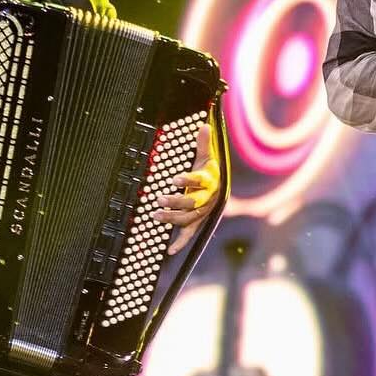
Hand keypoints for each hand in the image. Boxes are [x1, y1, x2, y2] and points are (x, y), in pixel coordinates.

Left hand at [154, 122, 221, 254]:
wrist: (220, 190)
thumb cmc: (209, 172)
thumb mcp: (208, 156)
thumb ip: (204, 143)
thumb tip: (203, 125)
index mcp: (209, 181)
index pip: (199, 180)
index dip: (187, 180)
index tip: (174, 179)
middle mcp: (207, 198)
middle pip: (193, 202)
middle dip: (175, 201)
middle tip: (159, 198)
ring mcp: (202, 212)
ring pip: (188, 218)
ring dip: (172, 218)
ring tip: (155, 215)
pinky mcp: (197, 222)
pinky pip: (190, 233)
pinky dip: (180, 243)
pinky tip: (169, 250)